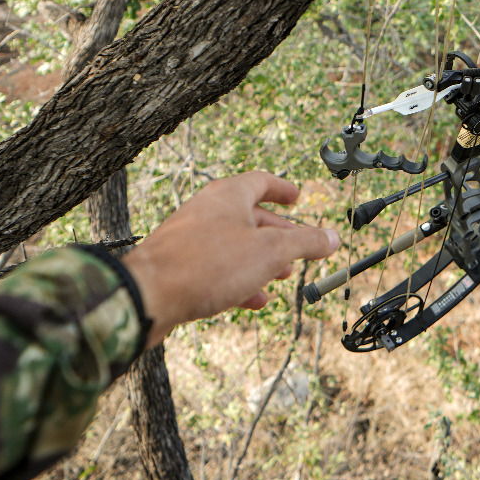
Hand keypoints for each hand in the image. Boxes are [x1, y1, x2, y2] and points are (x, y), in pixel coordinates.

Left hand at [121, 171, 338, 347]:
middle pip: (249, 215)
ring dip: (259, 259)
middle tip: (297, 247)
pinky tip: (252, 299)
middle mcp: (206, 210)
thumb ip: (305, 243)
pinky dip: (238, 279)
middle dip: (277, 234)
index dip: (283, 189)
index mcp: (228, 196)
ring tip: (280, 276)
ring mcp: (189, 238)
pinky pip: (214, 267)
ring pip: (232, 244)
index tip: (297, 197)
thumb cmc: (206, 265)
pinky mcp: (177, 266)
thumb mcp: (270, 252)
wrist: (147, 295)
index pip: (261, 181)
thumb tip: (333, 237)